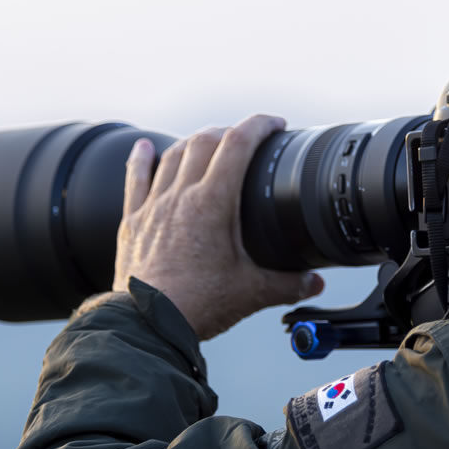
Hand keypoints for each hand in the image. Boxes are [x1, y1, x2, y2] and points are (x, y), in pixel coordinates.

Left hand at [113, 115, 323, 339]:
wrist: (147, 324)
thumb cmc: (198, 305)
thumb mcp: (252, 293)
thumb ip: (289, 285)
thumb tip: (315, 283)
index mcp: (213, 202)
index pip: (238, 143)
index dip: (259, 125)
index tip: (274, 124)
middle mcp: (181, 196)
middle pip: (205, 141)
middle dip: (230, 131)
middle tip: (247, 138)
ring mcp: (154, 206)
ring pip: (173, 154)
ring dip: (194, 142)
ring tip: (209, 141)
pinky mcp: (133, 221)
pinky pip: (136, 178)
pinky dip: (141, 159)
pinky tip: (143, 148)